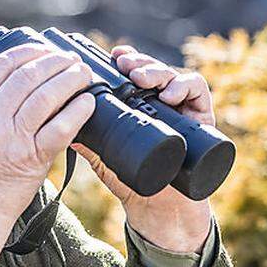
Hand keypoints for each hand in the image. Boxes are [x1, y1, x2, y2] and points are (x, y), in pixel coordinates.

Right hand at [0, 44, 97, 259]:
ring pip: (45, 97)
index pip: (2, 65)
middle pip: (27, 76)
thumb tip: (16, 76)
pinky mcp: (31, 159)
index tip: (45, 49)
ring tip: (82, 75)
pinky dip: (77, 111)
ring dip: (70, 80)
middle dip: (54, 61)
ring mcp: (11, 139)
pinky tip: (88, 103)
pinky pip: (60, 129)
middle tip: (71, 60)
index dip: (28, 51)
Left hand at [71, 45, 213, 252]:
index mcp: (138, 106)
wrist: (158, 210)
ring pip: (173, 75)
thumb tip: (64, 130)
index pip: (133, 73)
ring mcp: (182, 109)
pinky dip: (185, 86)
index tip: (113, 56)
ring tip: (141, 78)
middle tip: (125, 65)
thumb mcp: (104, 160)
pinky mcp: (202, 118)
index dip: (126, 60)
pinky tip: (169, 95)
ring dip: (157, 71)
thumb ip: (88, 145)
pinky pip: (198, 91)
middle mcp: (160, 103)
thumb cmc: (131, 182)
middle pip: (152, 69)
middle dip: (139, 62)